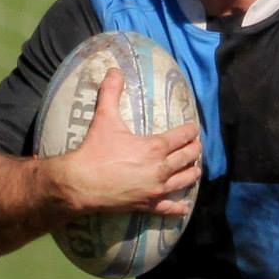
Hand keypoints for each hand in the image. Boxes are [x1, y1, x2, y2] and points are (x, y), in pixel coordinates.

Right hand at [51, 68, 201, 216]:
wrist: (81, 183)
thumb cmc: (95, 150)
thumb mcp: (104, 118)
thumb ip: (111, 92)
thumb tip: (114, 70)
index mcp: (155, 147)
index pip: (181, 137)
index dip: (190, 131)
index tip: (194, 129)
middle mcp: (161, 169)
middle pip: (186, 158)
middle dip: (194, 150)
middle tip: (197, 146)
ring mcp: (157, 189)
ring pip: (183, 181)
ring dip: (192, 173)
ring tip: (196, 169)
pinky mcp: (148, 205)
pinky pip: (169, 208)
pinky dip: (178, 207)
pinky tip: (185, 207)